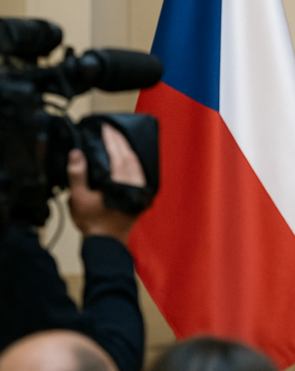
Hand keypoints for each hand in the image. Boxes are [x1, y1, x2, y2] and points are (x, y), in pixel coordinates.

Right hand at [67, 124, 142, 244]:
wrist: (106, 242)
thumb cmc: (93, 222)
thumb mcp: (79, 196)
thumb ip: (78, 173)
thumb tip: (77, 153)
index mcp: (121, 184)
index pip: (119, 155)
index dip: (113, 140)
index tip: (107, 128)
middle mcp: (134, 186)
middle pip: (131, 158)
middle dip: (121, 143)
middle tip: (113, 131)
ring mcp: (140, 192)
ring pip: (137, 166)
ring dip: (129, 153)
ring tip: (119, 142)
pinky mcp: (141, 198)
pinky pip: (139, 176)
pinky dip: (133, 165)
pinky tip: (127, 161)